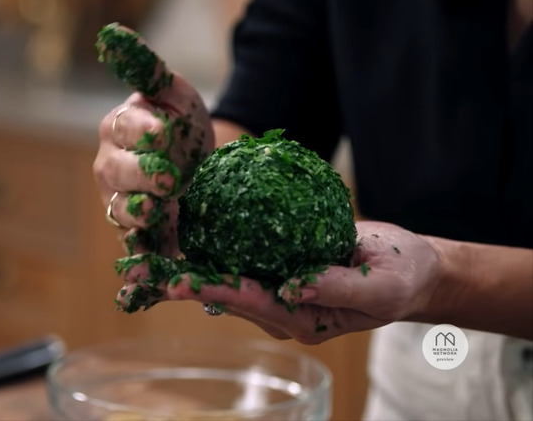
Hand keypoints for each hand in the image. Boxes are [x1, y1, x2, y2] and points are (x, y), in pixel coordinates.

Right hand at [93, 26, 214, 256]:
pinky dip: (135, 269)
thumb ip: (151, 73)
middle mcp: (112, 167)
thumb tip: (114, 34)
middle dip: (142, 175)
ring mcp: (121, 204)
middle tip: (170, 179)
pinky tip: (138, 285)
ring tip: (156, 216)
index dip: (143, 132)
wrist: (205, 167)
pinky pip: (133, 252)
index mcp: (119, 129)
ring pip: (120, 212)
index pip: (123, 128)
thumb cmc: (185, 126)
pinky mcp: (137, 237)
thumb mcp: (176, 95)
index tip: (167, 133)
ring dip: (138, 216)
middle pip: (116, 172)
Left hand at [117, 221, 442, 343]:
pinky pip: (242, 260)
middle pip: (226, 294)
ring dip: (188, 268)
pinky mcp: (281, 268)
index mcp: (306, 317)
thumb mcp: (381, 286)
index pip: (250, 301)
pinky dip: (213, 249)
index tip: (176, 281)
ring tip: (145, 260)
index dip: (212, 288)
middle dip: (183, 284)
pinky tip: (185, 235)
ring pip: (227, 279)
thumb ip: (340, 287)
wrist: (415, 268)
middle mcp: (284, 308)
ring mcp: (280, 289)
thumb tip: (295, 283)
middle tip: (136, 276)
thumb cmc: (404, 278)